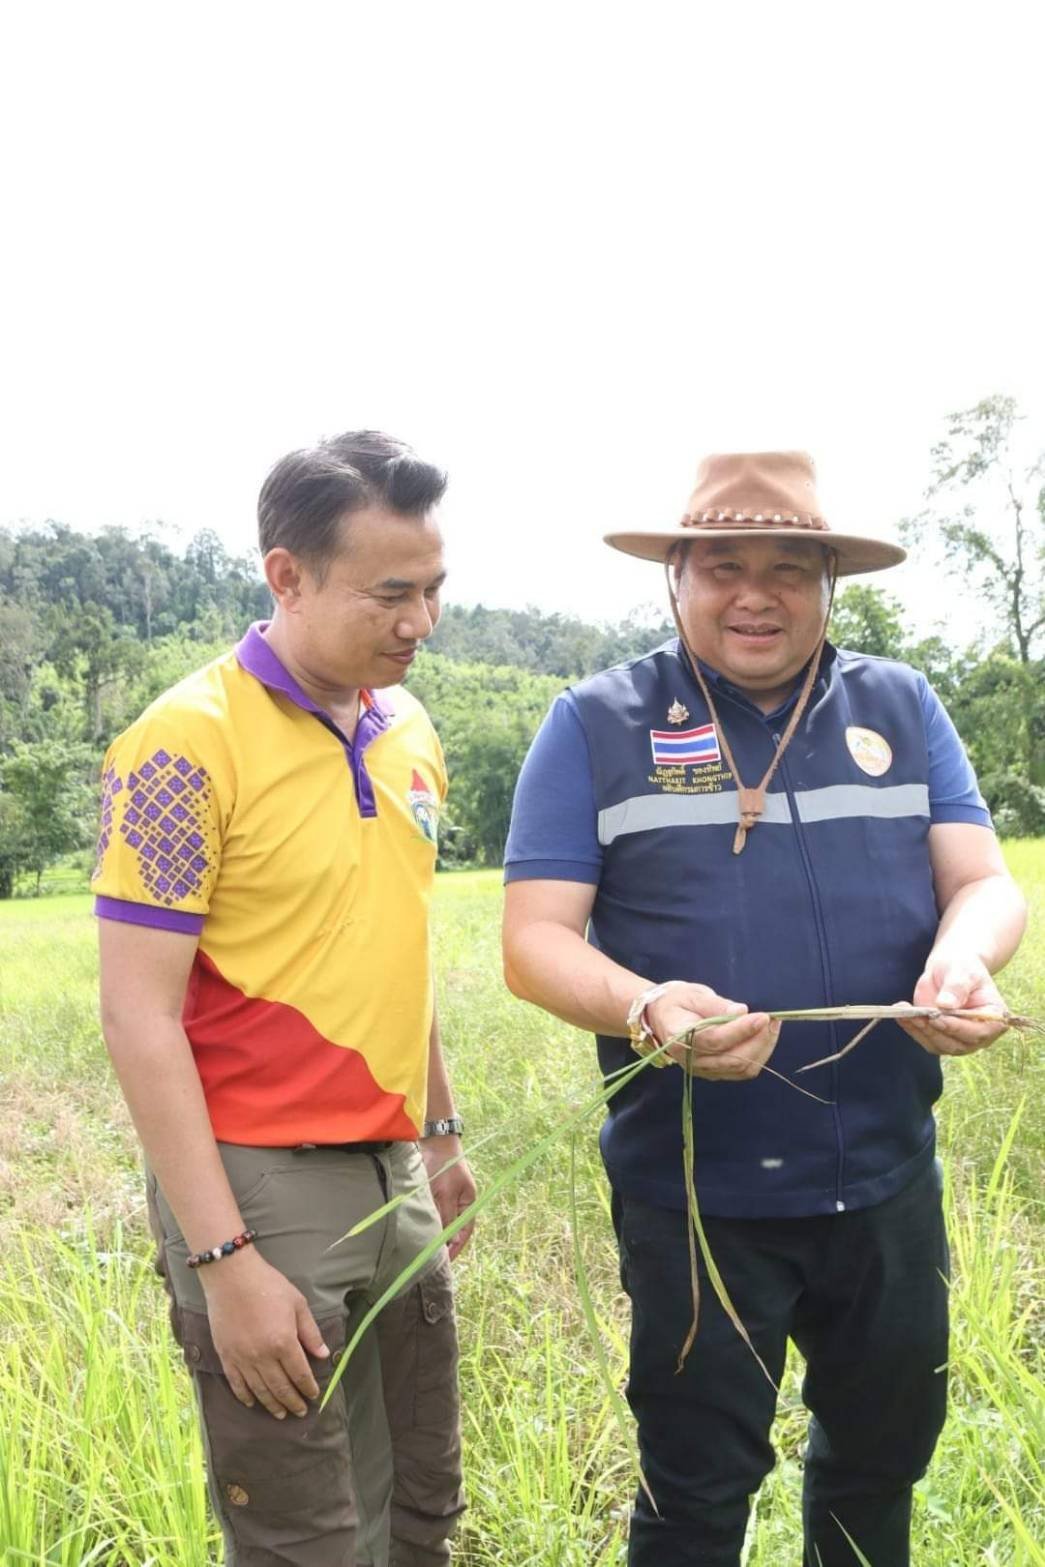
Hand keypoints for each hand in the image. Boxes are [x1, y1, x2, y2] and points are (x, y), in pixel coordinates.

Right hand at [200, 1247, 329, 1417]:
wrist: (232, 1277)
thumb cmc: (268, 1286)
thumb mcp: (297, 1304)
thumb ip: (310, 1332)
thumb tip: (323, 1354)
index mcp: (284, 1342)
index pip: (300, 1374)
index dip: (308, 1388)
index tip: (314, 1396)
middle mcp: (263, 1356)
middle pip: (280, 1388)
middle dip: (293, 1402)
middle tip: (300, 1412)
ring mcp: (242, 1359)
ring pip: (260, 1391)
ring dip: (272, 1405)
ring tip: (281, 1414)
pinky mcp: (226, 1357)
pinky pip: (237, 1384)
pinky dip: (246, 1397)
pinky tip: (253, 1403)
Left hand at [421, 1136, 476, 1260]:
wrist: (434, 1139)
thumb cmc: (444, 1164)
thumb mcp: (445, 1192)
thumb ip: (445, 1215)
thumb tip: (442, 1239)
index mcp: (467, 1205)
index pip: (462, 1234)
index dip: (454, 1249)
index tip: (443, 1263)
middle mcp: (457, 1205)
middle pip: (450, 1231)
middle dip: (441, 1245)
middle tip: (428, 1261)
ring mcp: (444, 1200)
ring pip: (438, 1224)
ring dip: (431, 1234)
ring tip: (420, 1250)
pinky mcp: (431, 1195)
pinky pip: (429, 1214)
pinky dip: (424, 1222)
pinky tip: (414, 1230)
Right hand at [645, 982, 779, 1080]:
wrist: (660, 1018)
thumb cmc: (676, 1001)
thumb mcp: (692, 994)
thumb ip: (715, 1004)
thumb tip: (741, 1011)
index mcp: (679, 1037)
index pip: (715, 1039)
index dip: (741, 1030)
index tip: (763, 1016)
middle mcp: (690, 1059)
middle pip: (733, 1059)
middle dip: (759, 1040)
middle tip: (773, 1020)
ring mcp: (702, 1070)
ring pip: (741, 1069)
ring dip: (762, 1049)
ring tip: (772, 1027)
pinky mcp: (713, 1073)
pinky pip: (741, 1071)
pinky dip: (757, 1056)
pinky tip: (763, 1038)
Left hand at [898, 951, 1010, 1056]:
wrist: (950, 968)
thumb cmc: (962, 967)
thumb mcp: (962, 971)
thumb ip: (956, 987)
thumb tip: (945, 1005)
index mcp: (995, 1018)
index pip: (978, 1032)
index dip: (957, 1028)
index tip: (937, 1018)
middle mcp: (979, 1034)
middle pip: (957, 1044)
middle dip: (934, 1030)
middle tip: (917, 1014)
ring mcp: (959, 1039)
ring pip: (939, 1045)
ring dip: (920, 1031)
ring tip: (905, 1013)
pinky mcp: (940, 1037)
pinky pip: (925, 1039)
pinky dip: (912, 1029)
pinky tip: (901, 1015)